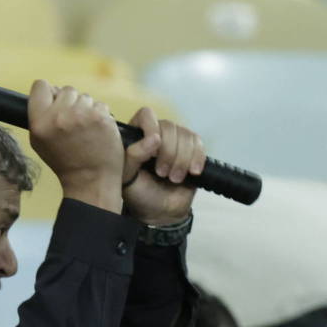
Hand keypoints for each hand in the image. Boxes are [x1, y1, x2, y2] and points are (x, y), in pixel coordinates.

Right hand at [26, 82, 125, 209]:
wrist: (90, 180)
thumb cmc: (64, 161)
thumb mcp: (39, 141)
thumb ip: (40, 114)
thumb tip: (50, 89)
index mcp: (39, 122)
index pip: (41, 85)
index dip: (48, 92)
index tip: (54, 102)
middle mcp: (59, 117)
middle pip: (66, 90)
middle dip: (70, 103)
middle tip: (73, 123)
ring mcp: (82, 116)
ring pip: (84, 97)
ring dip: (86, 109)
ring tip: (86, 130)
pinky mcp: (102, 118)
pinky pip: (100, 105)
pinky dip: (100, 115)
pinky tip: (97, 131)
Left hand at [120, 106, 207, 226]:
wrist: (160, 211)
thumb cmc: (139, 192)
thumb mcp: (127, 176)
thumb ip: (134, 155)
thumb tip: (155, 138)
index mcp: (136, 135)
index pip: (146, 115)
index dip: (152, 127)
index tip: (154, 149)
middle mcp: (157, 133)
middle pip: (169, 126)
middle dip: (169, 152)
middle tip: (163, 174)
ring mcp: (176, 141)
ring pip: (186, 135)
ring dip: (182, 159)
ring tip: (175, 178)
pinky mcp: (192, 150)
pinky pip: (199, 144)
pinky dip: (197, 158)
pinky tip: (192, 172)